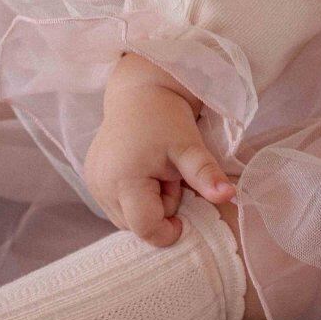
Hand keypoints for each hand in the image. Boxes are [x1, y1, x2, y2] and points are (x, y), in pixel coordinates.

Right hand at [85, 53, 234, 246]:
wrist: (141, 91)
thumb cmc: (166, 117)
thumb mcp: (190, 147)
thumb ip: (206, 175)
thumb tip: (230, 196)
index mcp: (122, 180)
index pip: (146, 228)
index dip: (169, 226)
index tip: (184, 202)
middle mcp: (101, 186)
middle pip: (136, 226)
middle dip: (159, 210)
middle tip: (169, 176)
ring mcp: (93, 183)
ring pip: (126, 218)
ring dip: (146, 204)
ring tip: (156, 172)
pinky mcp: (91, 179)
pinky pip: (117, 205)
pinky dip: (133, 197)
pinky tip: (142, 172)